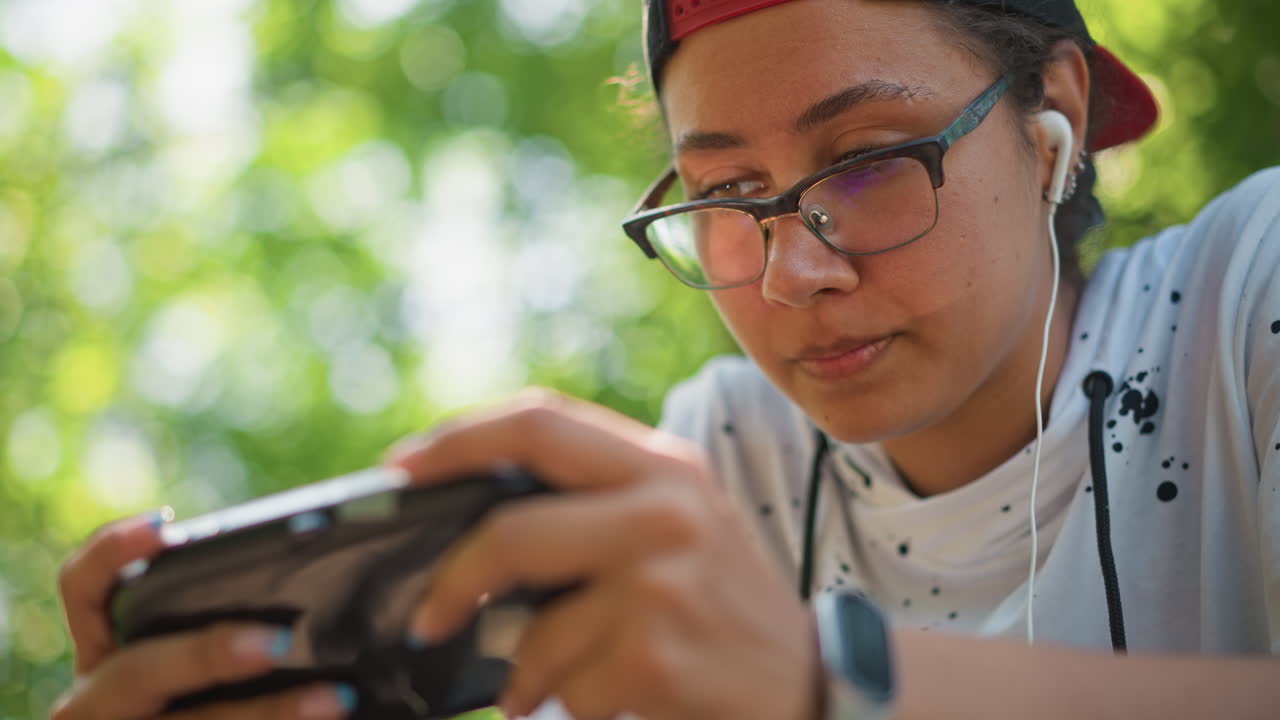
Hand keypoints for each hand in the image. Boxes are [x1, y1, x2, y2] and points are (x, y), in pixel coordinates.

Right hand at [51, 514, 355, 719]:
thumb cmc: (218, 686)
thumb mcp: (207, 645)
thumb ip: (241, 605)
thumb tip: (344, 522)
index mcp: (108, 652)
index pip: (85, 589)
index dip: (112, 553)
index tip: (164, 524)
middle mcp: (102, 700)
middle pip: (135, 672)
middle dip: (205, 655)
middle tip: (277, 640)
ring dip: (269, 712)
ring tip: (334, 699)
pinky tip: (338, 717)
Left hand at [388, 389, 822, 719]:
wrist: (812, 679)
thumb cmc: (720, 599)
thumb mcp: (673, 522)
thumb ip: (593, 500)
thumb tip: (466, 517)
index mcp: (663, 465)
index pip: (541, 421)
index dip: (458, 441)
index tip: (400, 471)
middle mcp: (668, 511)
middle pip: (512, 529)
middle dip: (452, 580)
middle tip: (425, 616)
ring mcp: (665, 584)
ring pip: (533, 631)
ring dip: (522, 672)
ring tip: (537, 685)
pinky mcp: (659, 656)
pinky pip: (565, 688)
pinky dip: (562, 705)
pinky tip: (597, 701)